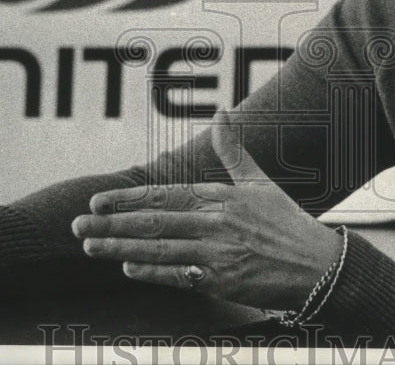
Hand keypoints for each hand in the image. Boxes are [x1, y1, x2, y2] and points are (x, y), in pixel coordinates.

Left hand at [71, 110, 342, 309]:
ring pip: (159, 249)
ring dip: (120, 248)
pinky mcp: (222, 282)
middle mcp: (215, 224)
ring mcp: (217, 254)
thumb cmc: (285, 221)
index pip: (164, 196)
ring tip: (90, 247)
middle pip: (153, 223)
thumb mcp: (259, 180)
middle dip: (111, 224)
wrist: (317, 264)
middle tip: (77, 226)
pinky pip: (180, 276)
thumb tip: (220, 112)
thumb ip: (232, 149)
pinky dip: (153, 272)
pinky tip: (128, 268)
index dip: (128, 199)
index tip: (98, 202)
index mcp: (219, 198)